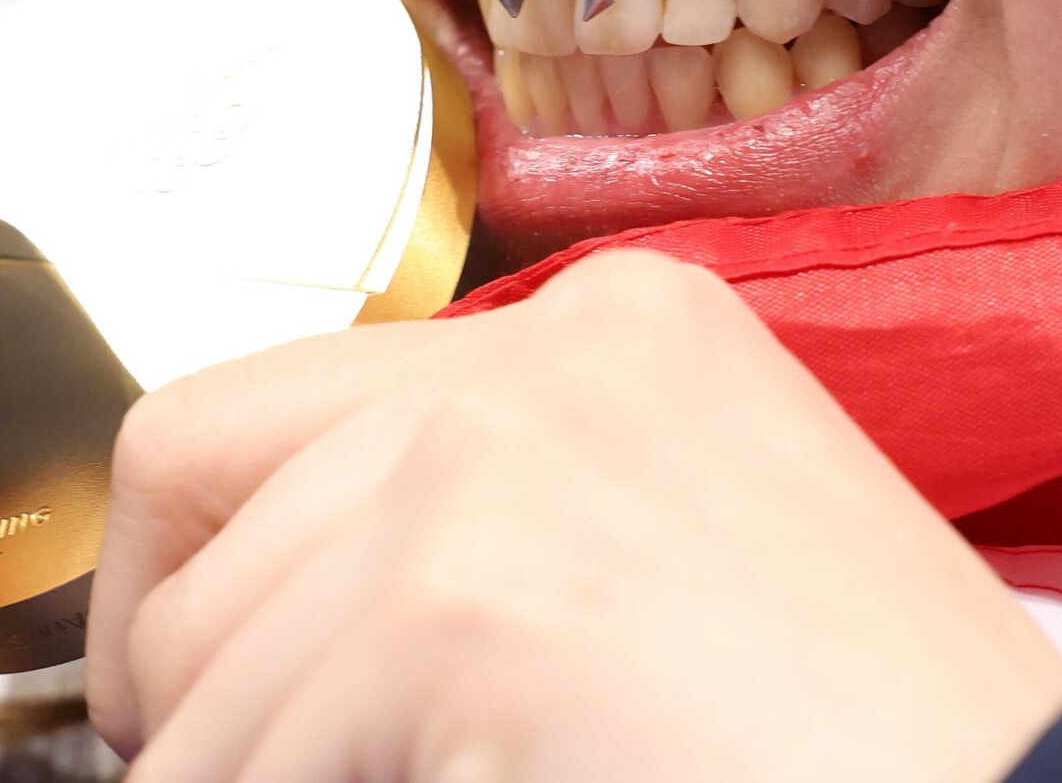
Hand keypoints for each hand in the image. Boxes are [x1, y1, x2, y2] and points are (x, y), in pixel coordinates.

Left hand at [92, 247, 1061, 782]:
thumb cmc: (876, 735)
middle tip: (231, 774)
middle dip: (186, 668)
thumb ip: (492, 517)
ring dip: (243, 766)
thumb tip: (264, 609)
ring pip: (205, 649)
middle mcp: (546, 348)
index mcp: (615, 324)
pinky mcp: (462, 596)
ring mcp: (492, 458)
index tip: (193, 683)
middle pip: (203, 487)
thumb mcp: (683, 547)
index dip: (200, 559)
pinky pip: (248, 754)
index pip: (273, 405)